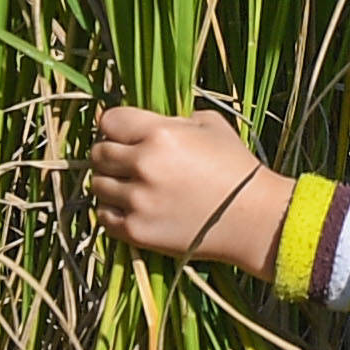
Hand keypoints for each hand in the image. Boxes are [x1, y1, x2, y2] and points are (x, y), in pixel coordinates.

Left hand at [84, 103, 290, 274]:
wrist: (253, 219)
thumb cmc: (236, 167)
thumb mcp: (211, 125)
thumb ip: (173, 118)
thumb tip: (145, 119)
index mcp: (160, 133)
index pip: (109, 121)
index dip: (115, 127)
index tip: (123, 134)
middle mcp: (143, 165)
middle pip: (98, 153)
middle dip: (110, 155)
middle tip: (126, 162)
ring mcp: (138, 200)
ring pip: (96, 184)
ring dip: (110, 183)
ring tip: (131, 185)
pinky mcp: (137, 231)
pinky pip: (104, 216)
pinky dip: (112, 210)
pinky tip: (132, 207)